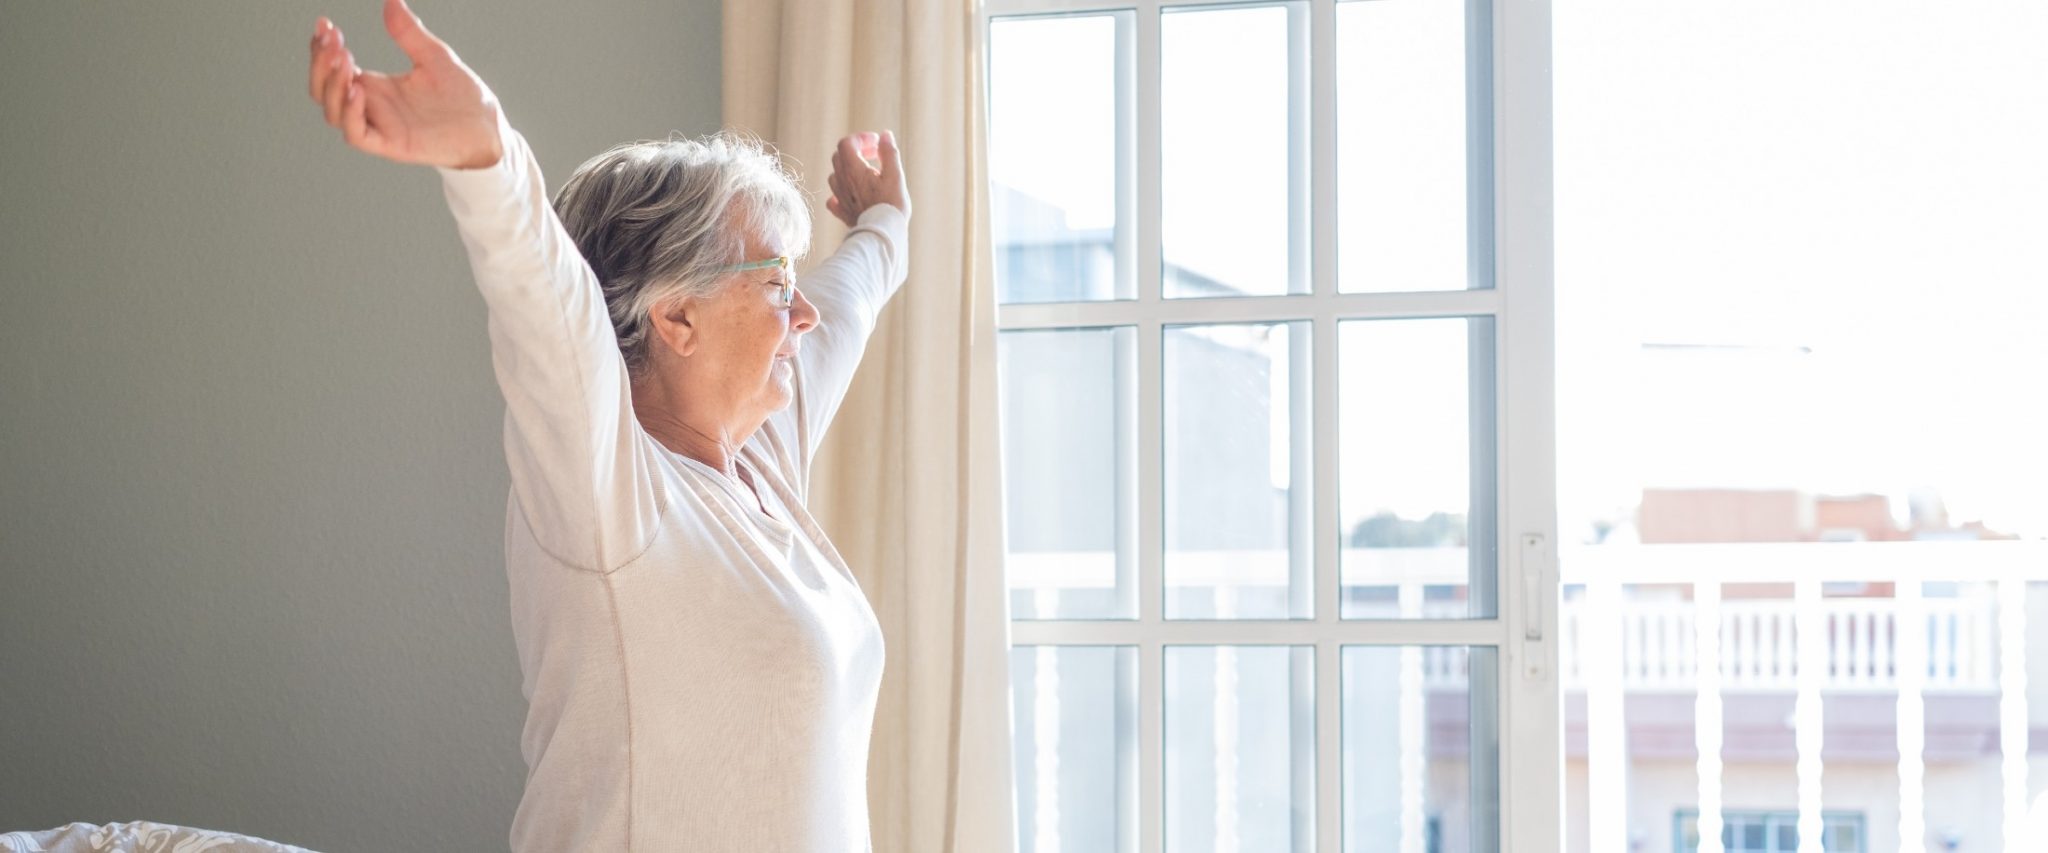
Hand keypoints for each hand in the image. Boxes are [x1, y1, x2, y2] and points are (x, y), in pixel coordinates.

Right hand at [307, 0, 503, 168]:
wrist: (488, 127)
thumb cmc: (463, 97)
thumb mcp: (433, 56)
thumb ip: (408, 32)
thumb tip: (392, 1)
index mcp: (377, 87)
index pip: (333, 69)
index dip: (322, 48)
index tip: (325, 23)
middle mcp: (373, 106)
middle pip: (323, 90)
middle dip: (320, 64)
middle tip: (332, 40)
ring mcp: (381, 127)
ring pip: (333, 113)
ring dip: (332, 86)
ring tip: (343, 59)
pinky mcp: (393, 145)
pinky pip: (358, 135)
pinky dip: (351, 114)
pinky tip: (358, 90)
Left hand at [824, 131, 909, 226]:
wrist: (882, 235)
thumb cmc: (891, 205)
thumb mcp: (895, 175)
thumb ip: (889, 153)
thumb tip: (885, 135)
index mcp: (853, 170)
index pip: (846, 143)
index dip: (860, 138)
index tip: (876, 142)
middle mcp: (842, 182)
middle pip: (839, 156)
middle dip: (856, 150)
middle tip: (875, 154)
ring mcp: (840, 198)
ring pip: (835, 175)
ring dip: (848, 169)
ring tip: (866, 173)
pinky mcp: (843, 213)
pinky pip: (834, 198)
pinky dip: (841, 192)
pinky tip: (852, 194)